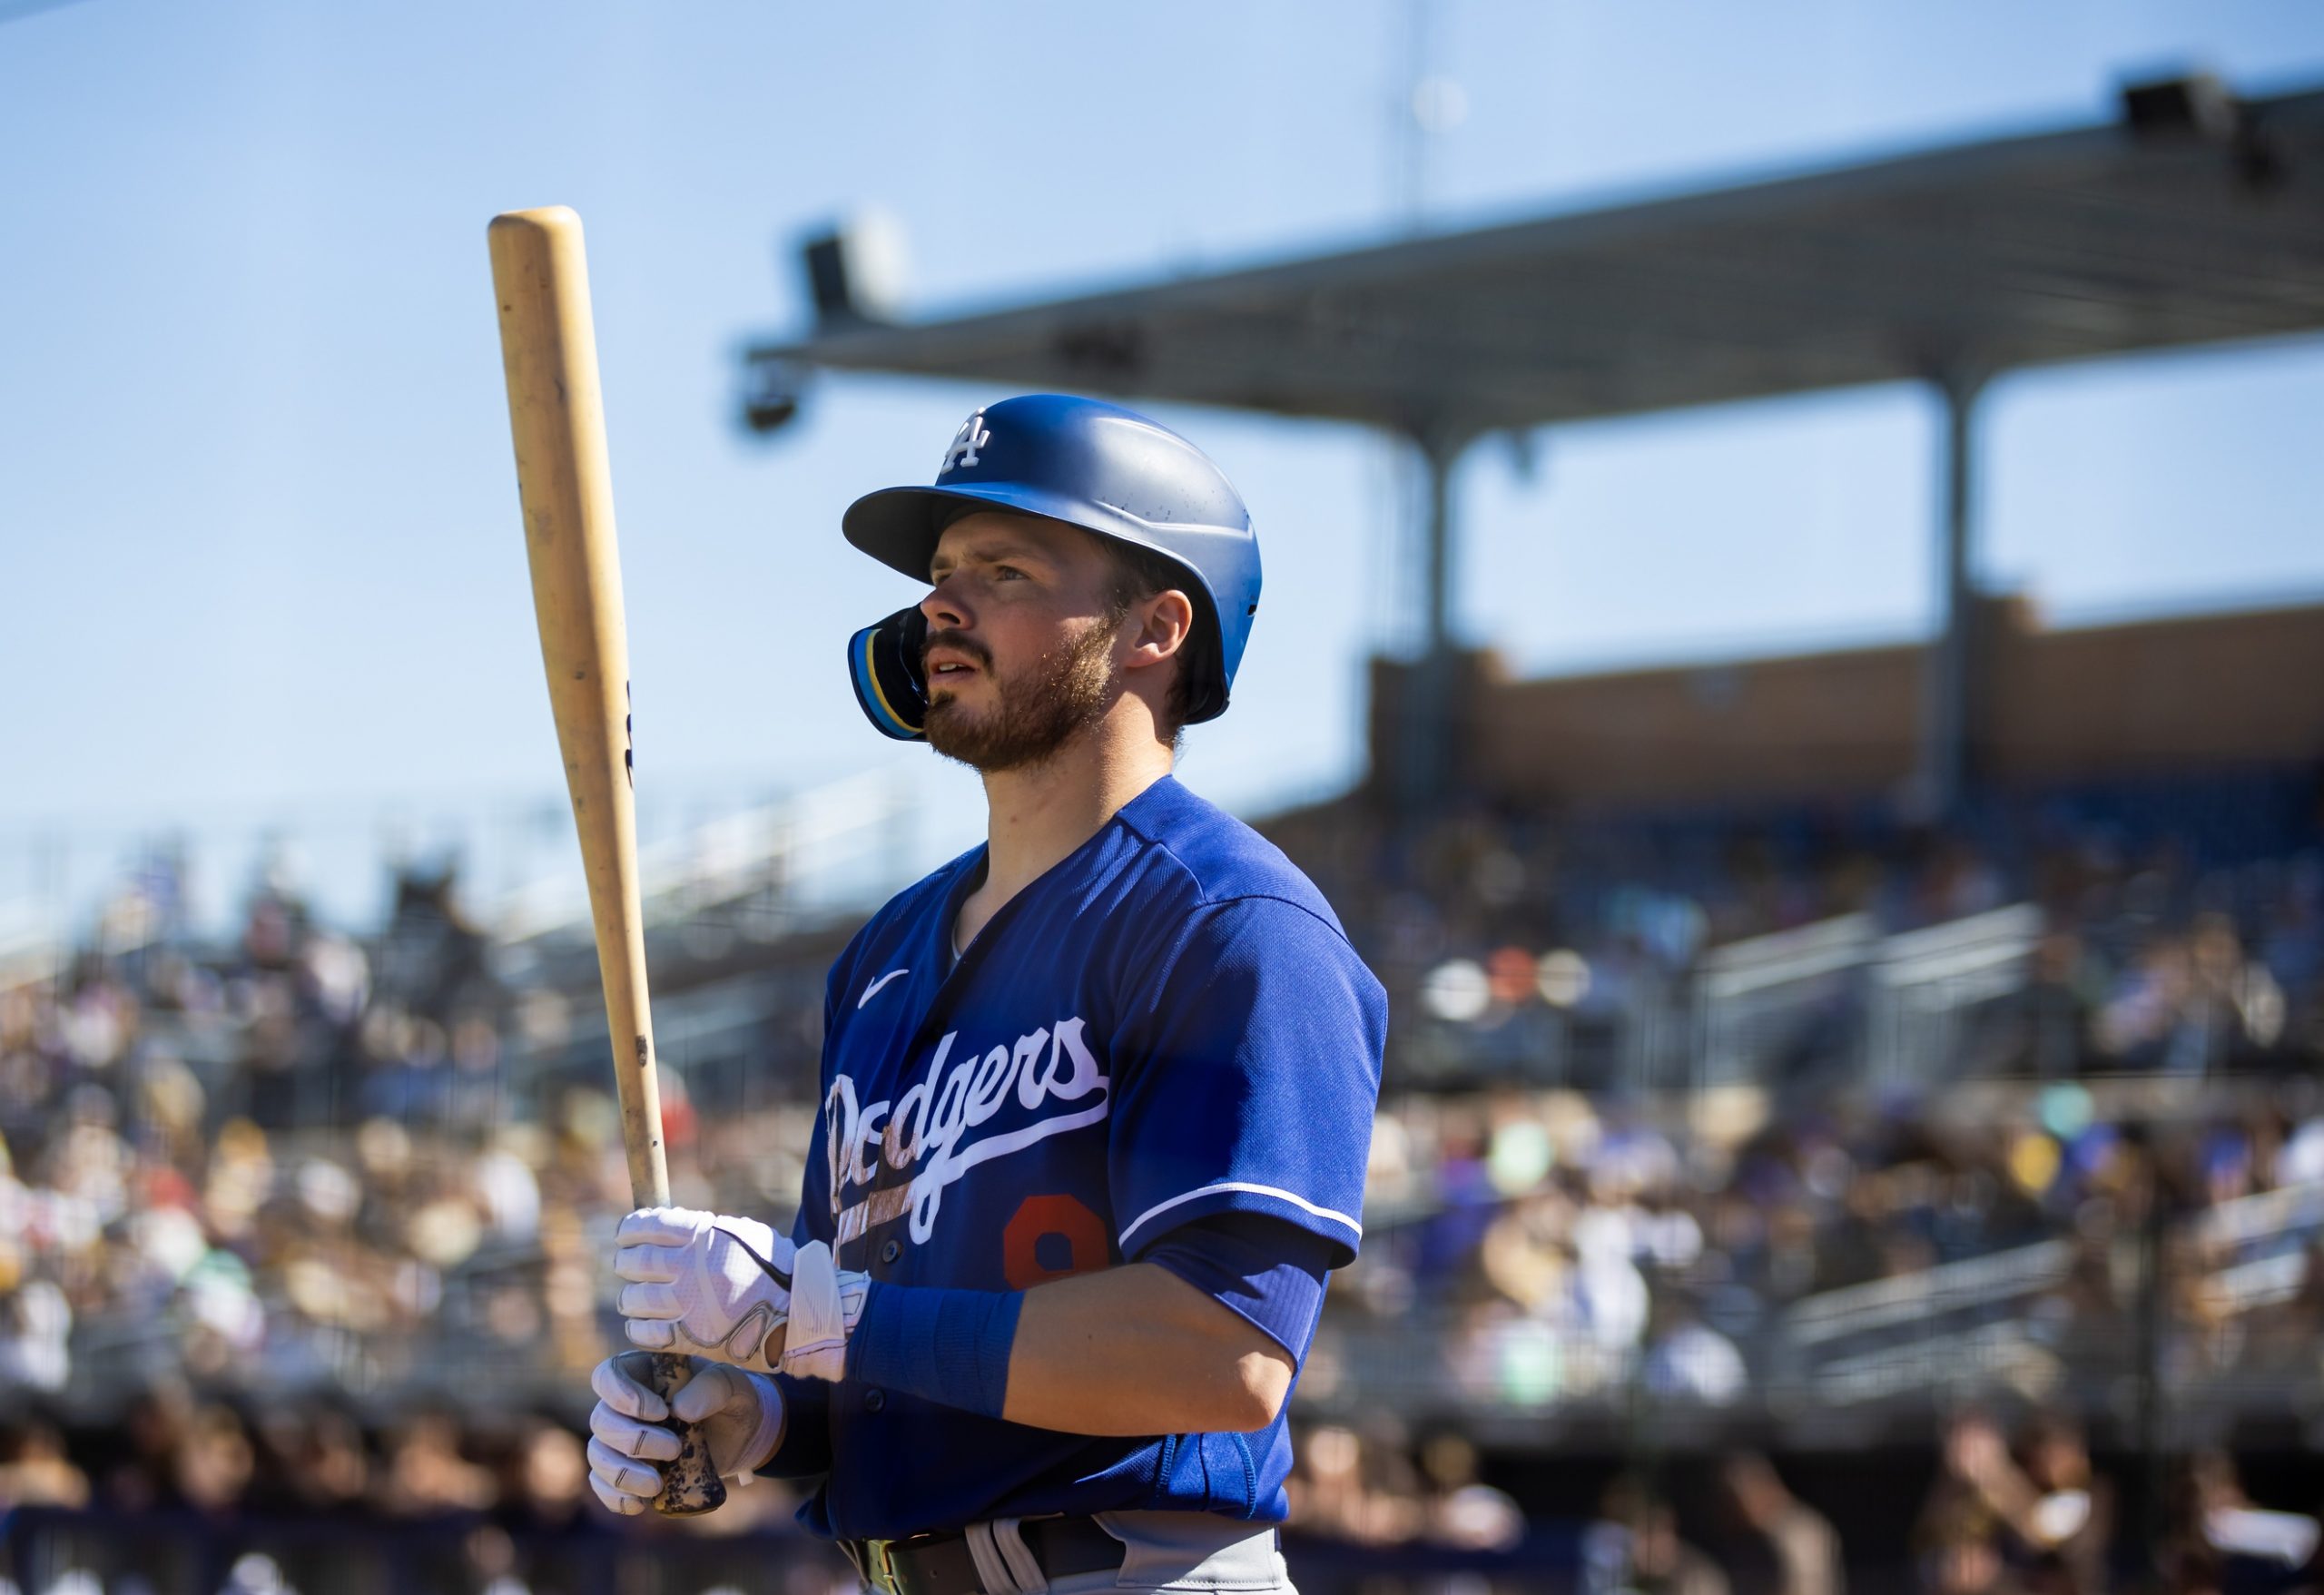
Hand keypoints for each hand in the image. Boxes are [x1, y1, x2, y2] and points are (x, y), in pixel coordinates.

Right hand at [586, 1352, 781, 1515]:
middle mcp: (623, 1405)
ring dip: (622, 1474)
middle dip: (634, 1440)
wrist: (740, 1436)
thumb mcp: (734, 1385)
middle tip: (674, 1449)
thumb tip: (680, 1409)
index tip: (660, 1412)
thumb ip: (713, 1387)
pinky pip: (603, 1485)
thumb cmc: (731, 1400)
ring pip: (598, 1455)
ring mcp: (621, 1440)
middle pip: (601, 1420)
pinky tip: (639, 1505)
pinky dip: (615, 1497)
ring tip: (656, 1486)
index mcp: (643, 1372)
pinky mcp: (626, 1471)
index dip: (623, 1395)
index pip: (608, 1376)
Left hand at [614, 1206, 794, 1372]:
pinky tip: (646, 1324)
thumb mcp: (742, 1234)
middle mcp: (690, 1267)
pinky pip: (644, 1332)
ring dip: (631, 1298)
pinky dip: (639, 1327)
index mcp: (703, 1236)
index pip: (646, 1225)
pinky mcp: (690, 1337)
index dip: (628, 1230)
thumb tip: (668, 1227)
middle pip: (634, 1262)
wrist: (801, 1311)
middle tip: (629, 1266)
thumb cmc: (776, 1268)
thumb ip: (705, 1231)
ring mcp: (688, 1304)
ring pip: (633, 1299)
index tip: (625, 1235)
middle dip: (626, 1263)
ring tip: (638, 1298)